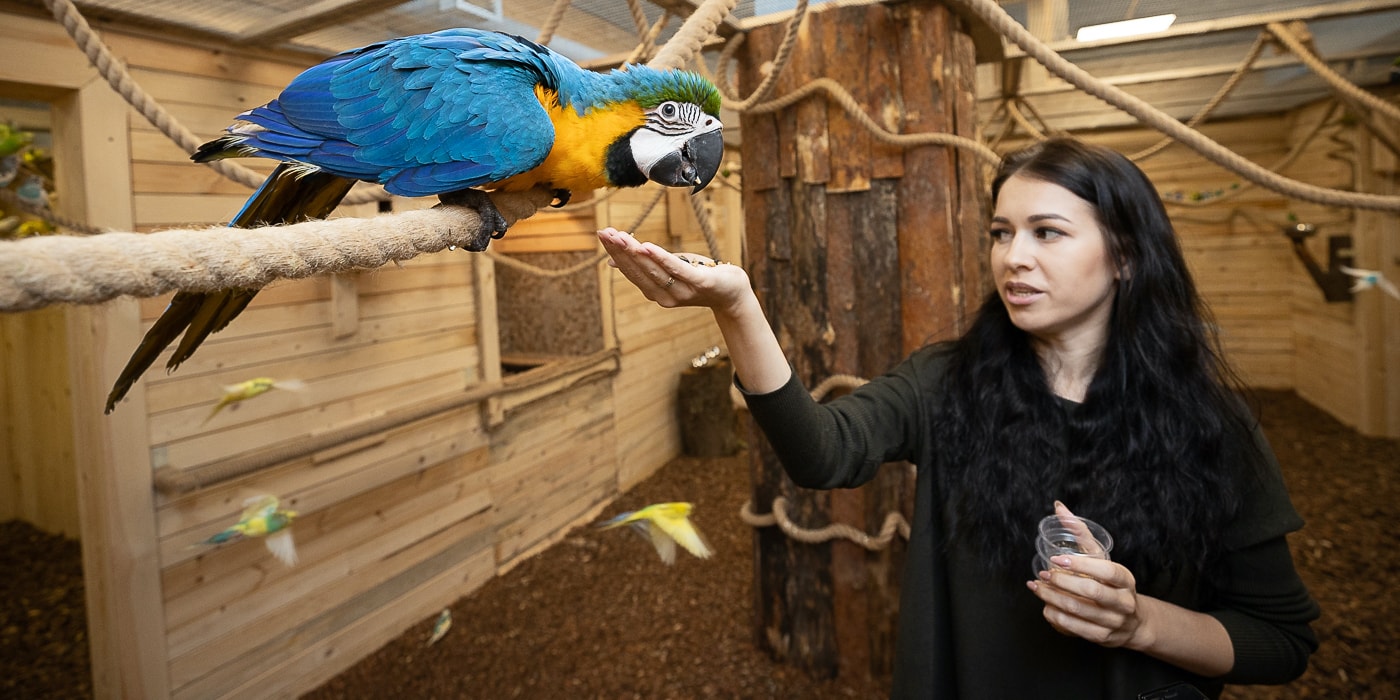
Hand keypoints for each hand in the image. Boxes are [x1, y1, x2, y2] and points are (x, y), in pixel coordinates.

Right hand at [596, 227, 751, 312]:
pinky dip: (660, 258)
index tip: (602, 234)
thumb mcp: (669, 270)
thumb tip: (612, 263)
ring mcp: (682, 292)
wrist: (732, 293)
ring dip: (635, 252)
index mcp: (656, 292)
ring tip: (620, 236)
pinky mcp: (699, 283)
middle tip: (605, 232)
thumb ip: (644, 267)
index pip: (630, 271)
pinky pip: (676, 269)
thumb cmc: (699, 277)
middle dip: (620, 250)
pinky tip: (646, 246)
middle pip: (638, 270)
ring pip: (653, 270)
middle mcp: (665, 296)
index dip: (615, 253)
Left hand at [1027, 502, 1143, 648]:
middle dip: (1062, 582)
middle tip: (1044, 574)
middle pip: (1091, 591)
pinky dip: (1055, 615)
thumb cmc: (1112, 584)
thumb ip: (1081, 533)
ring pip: (1078, 610)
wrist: (1131, 622)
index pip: (1107, 571)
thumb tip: (1059, 507)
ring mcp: (1114, 622)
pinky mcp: (1102, 637)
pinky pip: (1073, 627)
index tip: (1057, 560)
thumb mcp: (1102, 558)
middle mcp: (1123, 602)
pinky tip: (1046, 605)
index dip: (1080, 565)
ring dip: (1052, 598)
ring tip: (1037, 587)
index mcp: (1125, 579)